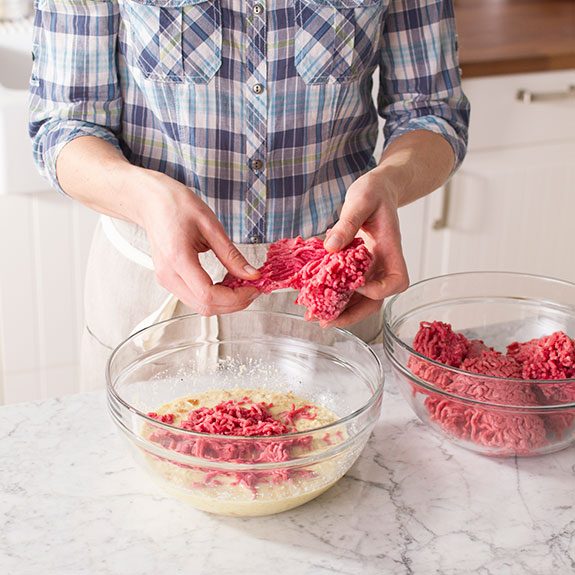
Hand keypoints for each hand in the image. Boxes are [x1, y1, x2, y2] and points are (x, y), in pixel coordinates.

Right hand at [136, 170, 259, 315]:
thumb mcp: (211, 226)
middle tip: (252, 288)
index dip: (235, 298)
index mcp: (177, 259)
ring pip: (200, 307)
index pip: (208, 295)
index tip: (253, 289)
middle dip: (234, 303)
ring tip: (241, 285)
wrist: (152, 202)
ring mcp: (166, 280)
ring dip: (225, 301)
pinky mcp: (169, 280)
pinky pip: (195, 298)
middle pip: (205, 306)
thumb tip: (251, 275)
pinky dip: (214, 296)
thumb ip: (231, 255)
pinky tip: (226, 283)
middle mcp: (168, 275)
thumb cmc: (176, 206)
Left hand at [321, 169, 408, 327]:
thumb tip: (331, 248)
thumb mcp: (361, 200)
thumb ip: (347, 223)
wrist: (378, 190)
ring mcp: (371, 268)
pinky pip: (349, 288)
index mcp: (391, 250)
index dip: (377, 290)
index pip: (396, 282)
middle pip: (376, 300)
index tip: (355, 283)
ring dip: (341, 311)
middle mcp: (383, 264)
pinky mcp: (358, 267)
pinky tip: (316, 299)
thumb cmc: (374, 192)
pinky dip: (335, 296)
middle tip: (326, 321)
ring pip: (361, 299)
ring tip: (316, 316)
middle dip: (352, 314)